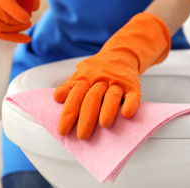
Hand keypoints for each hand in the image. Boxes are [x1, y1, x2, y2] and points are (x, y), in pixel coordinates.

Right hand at [0, 0, 38, 42]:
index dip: (14, 10)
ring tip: (25, 27)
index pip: (2, 0)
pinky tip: (18, 38)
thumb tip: (33, 8)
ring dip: (14, 31)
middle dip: (19, 23)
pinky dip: (5, 37)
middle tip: (28, 22)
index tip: (27, 18)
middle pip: (2, 18)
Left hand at [53, 13, 170, 139]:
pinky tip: (126, 114)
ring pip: (112, 96)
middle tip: (82, 135)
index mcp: (86, 78)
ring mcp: (117, 82)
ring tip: (104, 125)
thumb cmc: (98, 70)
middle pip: (92, 97)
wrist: (121, 54)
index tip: (63, 130)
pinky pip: (132, 96)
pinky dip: (130, 104)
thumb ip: (69, 87)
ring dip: (108, 110)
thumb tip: (57, 98)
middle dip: (86, 117)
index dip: (69, 113)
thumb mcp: (81, 75)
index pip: (75, 95)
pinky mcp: (132, 86)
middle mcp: (101, 79)